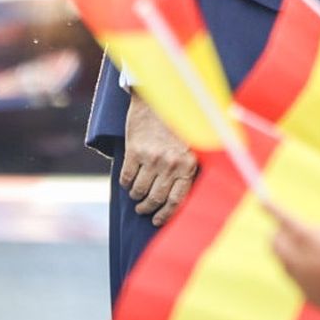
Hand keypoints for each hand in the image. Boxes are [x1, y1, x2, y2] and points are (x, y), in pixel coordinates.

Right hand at [121, 93, 196, 225]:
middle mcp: (171, 164)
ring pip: (139, 191)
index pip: (178, 200)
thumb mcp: (193, 146)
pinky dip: (126, 184)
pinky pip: (127, 178)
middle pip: (156, 198)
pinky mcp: (135, 151)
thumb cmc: (180, 124)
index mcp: (188, 164)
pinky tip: (129, 182)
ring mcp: (152, 158)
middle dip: (148, 208)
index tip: (158, 220)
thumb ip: (189, 168)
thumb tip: (183, 194)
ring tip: (137, 197)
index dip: (166, 214)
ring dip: (136, 197)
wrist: (162, 98)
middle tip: (143, 210)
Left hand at [270, 209, 319, 318]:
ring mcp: (302, 281)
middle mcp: (302, 264)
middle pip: (276, 245)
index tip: (262, 201)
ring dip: (293, 253)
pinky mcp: (306, 295)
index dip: (274, 210)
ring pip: (285, 262)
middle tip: (290, 230)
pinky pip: (297, 277)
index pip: (288, 223)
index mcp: (314, 244)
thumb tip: (298, 235)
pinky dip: (305, 270)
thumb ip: (319, 233)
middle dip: (280, 235)